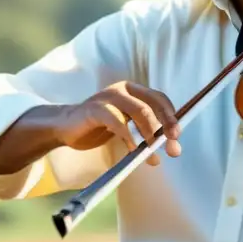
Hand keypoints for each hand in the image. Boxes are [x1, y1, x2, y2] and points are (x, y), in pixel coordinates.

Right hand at [57, 81, 180, 165]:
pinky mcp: (95, 109)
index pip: (159, 99)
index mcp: (133, 91)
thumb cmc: (99, 127)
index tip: (177, 136)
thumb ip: (146, 134)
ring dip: (150, 133)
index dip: (171, 116)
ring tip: (152, 152)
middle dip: (165, 126)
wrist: (65, 128)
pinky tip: (132, 150)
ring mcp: (108, 97)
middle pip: (152, 104)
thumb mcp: (127, 128)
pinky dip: (129, 137)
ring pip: (139, 111)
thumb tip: (174, 148)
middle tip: (172, 146)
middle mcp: (123, 89)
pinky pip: (118, 121)